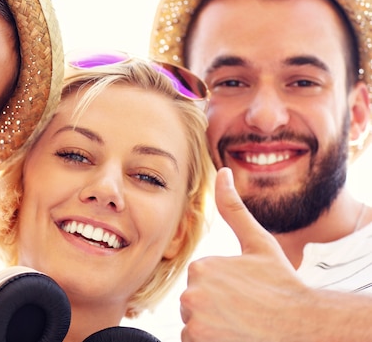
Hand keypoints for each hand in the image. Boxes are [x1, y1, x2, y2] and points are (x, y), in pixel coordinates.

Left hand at [180, 167, 305, 341]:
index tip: (245, 293)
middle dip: (215, 308)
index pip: (200, 281)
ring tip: (241, 325)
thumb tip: (223, 171)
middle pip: (194, 304)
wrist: (304, 327)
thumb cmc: (283, 286)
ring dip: (212, 327)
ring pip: (194, 324)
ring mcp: (195, 322)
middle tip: (245, 311)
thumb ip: (233, 208)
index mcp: (201, 267)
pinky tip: (234, 337)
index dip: (223, 289)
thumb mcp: (259, 244)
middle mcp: (192, 294)